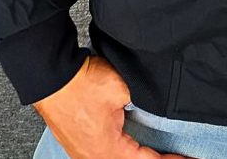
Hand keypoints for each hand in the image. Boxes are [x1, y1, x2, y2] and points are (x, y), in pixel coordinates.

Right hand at [32, 54, 193, 158]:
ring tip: (157, 152)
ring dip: (138, 156)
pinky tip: (132, 145)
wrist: (51, 75)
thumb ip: (140, 105)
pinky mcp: (79, 142)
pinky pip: (106, 153)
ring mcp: (84, 152)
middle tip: (175, 156)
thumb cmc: (81, 84)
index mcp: (108, 151)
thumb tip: (149, 110)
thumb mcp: (122, 90)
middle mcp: (94, 158)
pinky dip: (124, 151)